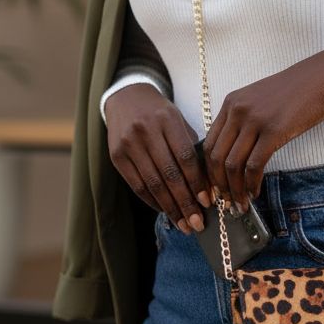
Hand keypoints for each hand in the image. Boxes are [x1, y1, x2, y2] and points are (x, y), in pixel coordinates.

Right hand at [104, 84, 212, 233]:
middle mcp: (146, 131)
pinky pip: (136, 185)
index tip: (207, 202)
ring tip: (183, 224)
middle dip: (185, 203)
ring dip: (169, 208)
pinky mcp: (116, 156)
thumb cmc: (160, 113)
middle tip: (197, 224)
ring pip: (152, 184)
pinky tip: (164, 211)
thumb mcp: (178, 121)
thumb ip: (191, 148)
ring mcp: (128, 144)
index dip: (197, 183)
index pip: (185, 158)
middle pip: (169, 175)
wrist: (127, 98)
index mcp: (167, 120)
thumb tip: (207, 187)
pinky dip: (152, 201)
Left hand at [201, 49, 323, 212]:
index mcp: (230, 104)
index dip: (209, 171)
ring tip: (240, 203)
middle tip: (225, 202)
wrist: (321, 79)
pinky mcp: (273, 131)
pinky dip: (252, 184)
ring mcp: (254, 120)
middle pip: (216, 156)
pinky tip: (255, 192)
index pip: (209, 143)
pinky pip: (254, 165)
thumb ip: (242, 122)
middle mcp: (237, 110)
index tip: (215, 187)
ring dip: (235, 189)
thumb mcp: (258, 101)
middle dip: (219, 185)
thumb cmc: (294, 93)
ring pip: (233, 164)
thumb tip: (234, 155)